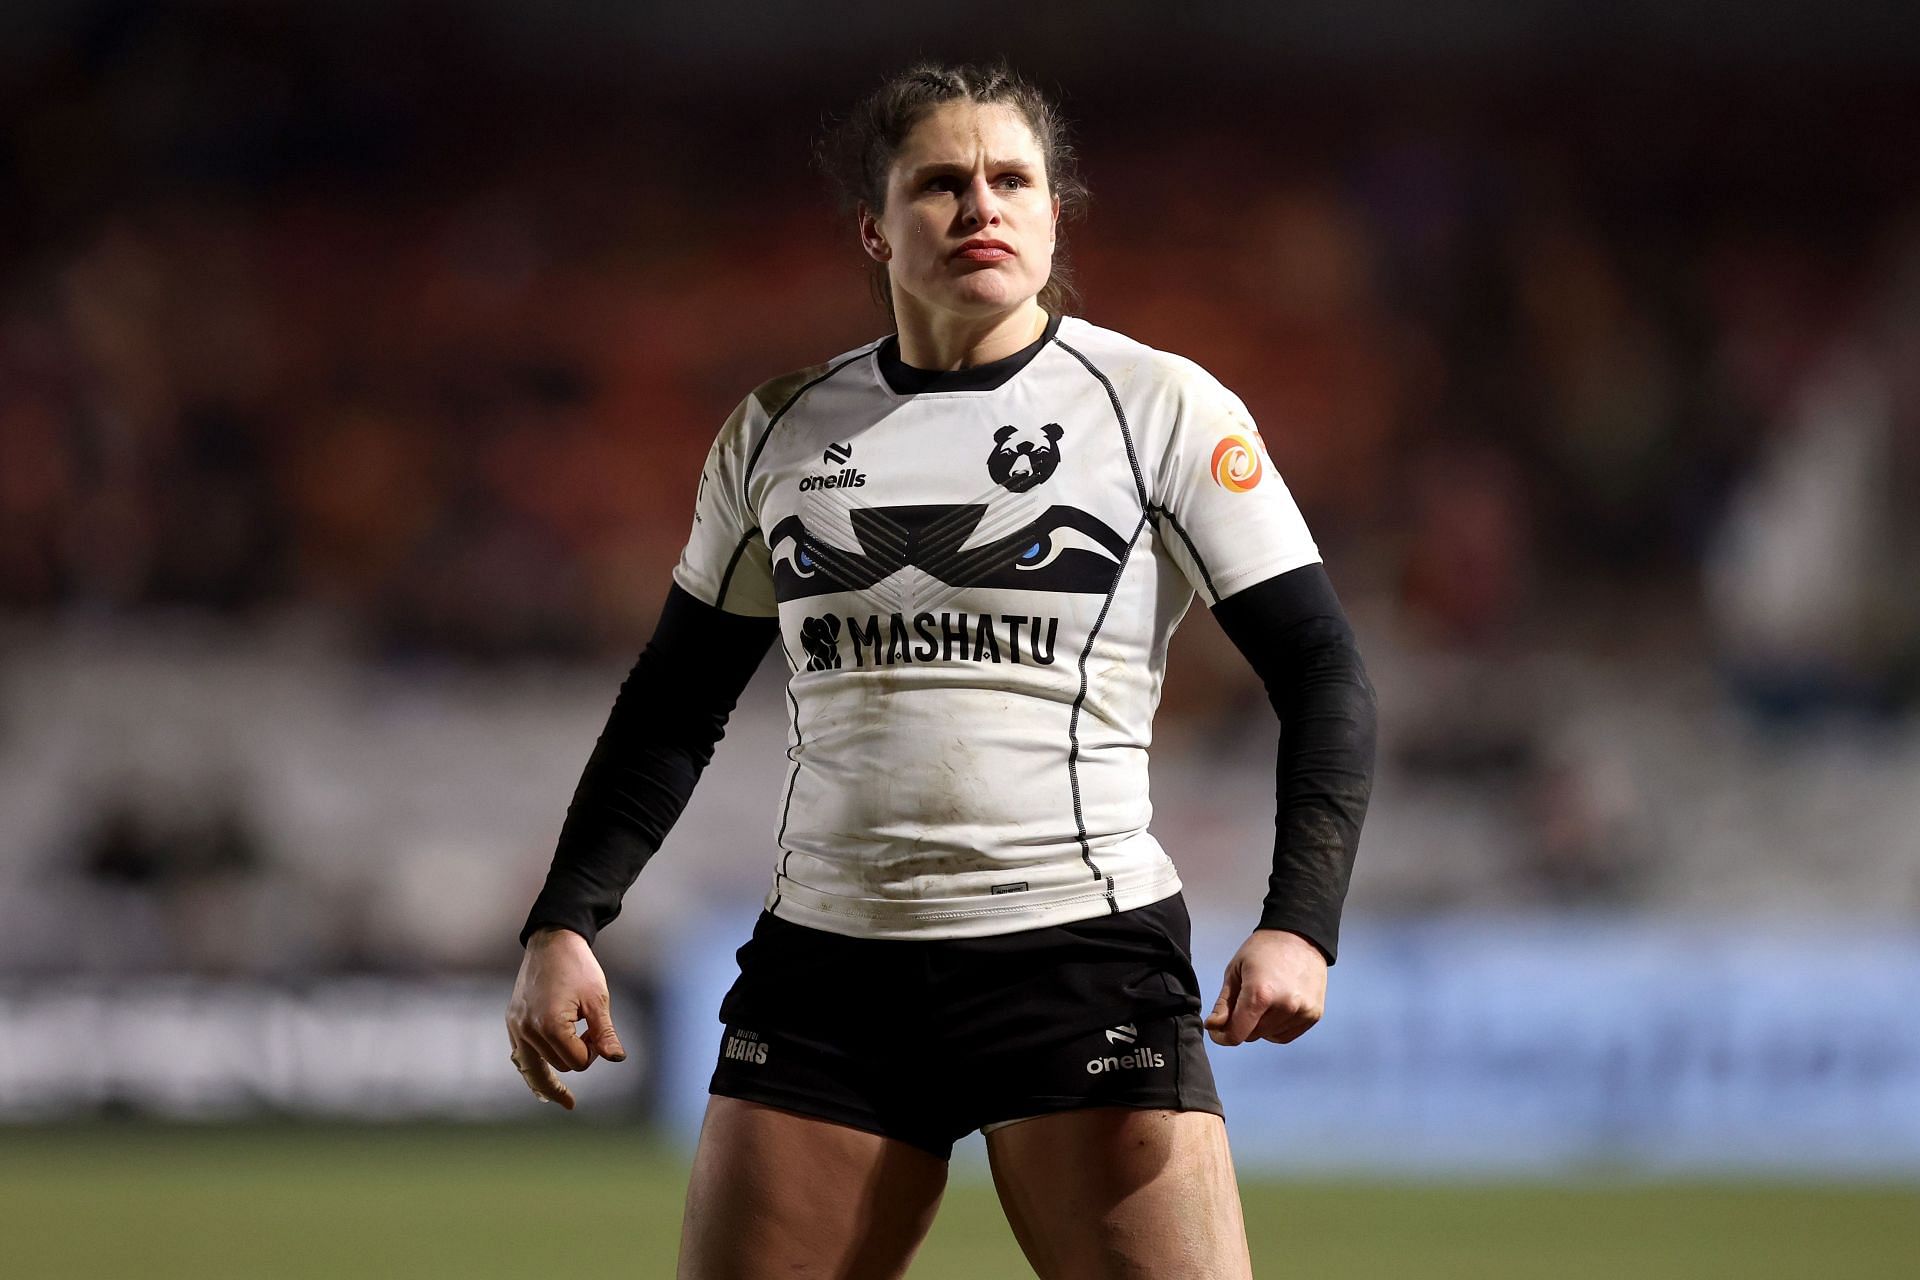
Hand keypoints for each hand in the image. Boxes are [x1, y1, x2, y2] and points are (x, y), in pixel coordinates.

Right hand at [505, 927, 626, 1108]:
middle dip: (577, 1057)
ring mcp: (516, 1027)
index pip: (576, 1062)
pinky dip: (531, 1072)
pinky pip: (519, 1059)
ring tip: (564, 1099)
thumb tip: (617, 1059)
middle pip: (558, 1066)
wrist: (551, 941)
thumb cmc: (578, 967)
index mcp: (550, 1025)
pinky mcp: (512, 1022)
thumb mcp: (598, 999)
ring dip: (555, 1070)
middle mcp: (528, 1031)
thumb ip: (605, 1033)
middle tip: (588, 1033)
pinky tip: (541, 1089)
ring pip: (534, 1070)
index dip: (593, 1052)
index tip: (597, 1031)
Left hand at [1204, 929, 1326, 1045]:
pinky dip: (1275, 1028)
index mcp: (1261, 994)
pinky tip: (1275, 1008)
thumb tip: (1214, 1027)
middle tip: (1244, 1000)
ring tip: (1263, 999)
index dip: (1222, 1036)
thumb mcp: (1235, 970)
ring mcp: (1302, 1012)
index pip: (1237, 1034)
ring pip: (1268, 1036)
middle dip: (1241, 1024)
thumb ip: (1224, 1003)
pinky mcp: (1314, 1015)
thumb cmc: (1264, 949)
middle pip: (1252, 1035)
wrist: (1300, 935)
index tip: (1217, 1028)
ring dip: (1259, 1025)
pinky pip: (1285, 1035)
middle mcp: (1285, 1007)